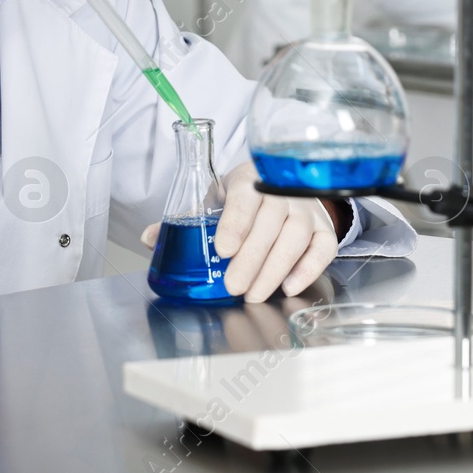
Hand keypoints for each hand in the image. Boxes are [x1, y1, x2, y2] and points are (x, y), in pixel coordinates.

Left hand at [141, 162, 336, 301]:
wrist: (280, 187)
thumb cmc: (243, 199)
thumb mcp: (213, 201)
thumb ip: (185, 220)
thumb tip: (148, 238)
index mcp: (249, 178)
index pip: (245, 197)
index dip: (235, 223)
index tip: (222, 249)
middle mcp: (282, 191)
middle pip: (271, 222)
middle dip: (252, 258)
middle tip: (233, 285)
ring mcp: (307, 209)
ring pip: (296, 237)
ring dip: (275, 268)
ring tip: (255, 293)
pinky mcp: (323, 228)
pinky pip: (323, 248)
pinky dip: (308, 268)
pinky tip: (288, 287)